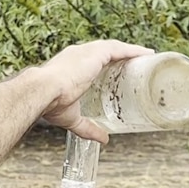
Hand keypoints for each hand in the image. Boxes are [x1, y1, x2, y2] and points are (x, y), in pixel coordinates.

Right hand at [38, 40, 152, 141]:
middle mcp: (78, 54)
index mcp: (69, 66)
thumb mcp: (72, 117)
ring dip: (131, 51)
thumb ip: (87, 127)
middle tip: (136, 66)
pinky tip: (145, 53)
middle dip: (120, 57)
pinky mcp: (95, 53)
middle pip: (105, 52)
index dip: (106, 64)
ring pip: (114, 48)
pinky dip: (133, 50)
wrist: (43, 91)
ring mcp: (86, 52)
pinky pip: (119, 49)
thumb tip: (103, 139)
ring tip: (146, 57)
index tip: (118, 70)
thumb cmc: (50, 103)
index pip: (91, 61)